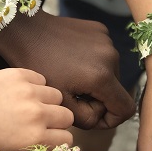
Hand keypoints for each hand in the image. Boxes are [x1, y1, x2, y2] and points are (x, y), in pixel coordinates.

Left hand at [0, 9, 135, 129]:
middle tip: (73, 96)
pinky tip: (72, 60)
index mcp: (102, 76)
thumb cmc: (38, 66)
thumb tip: (100, 117)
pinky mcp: (100, 30)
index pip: (125, 109)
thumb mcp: (60, 101)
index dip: (111, 120)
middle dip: (99, 99)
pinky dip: (92, 63)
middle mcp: (111, 57)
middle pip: (116, 91)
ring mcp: (107, 40)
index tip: (92, 117)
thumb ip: (85, 118)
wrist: (26, 31)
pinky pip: (104, 55)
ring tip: (70, 77)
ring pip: (110, 73)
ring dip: (95, 81)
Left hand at [0, 68, 73, 150]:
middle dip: (56, 121)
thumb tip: (49, 143)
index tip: (50, 137)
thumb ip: (32, 148)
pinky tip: (21, 91)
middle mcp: (36, 115)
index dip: (58, 139)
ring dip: (47, 102)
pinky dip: (35, 85)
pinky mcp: (19, 75)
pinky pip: (41, 79)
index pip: (67, 140)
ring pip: (57, 96)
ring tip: (31, 104)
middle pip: (66, 116)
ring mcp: (29, 93)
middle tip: (42, 121)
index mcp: (33, 139)